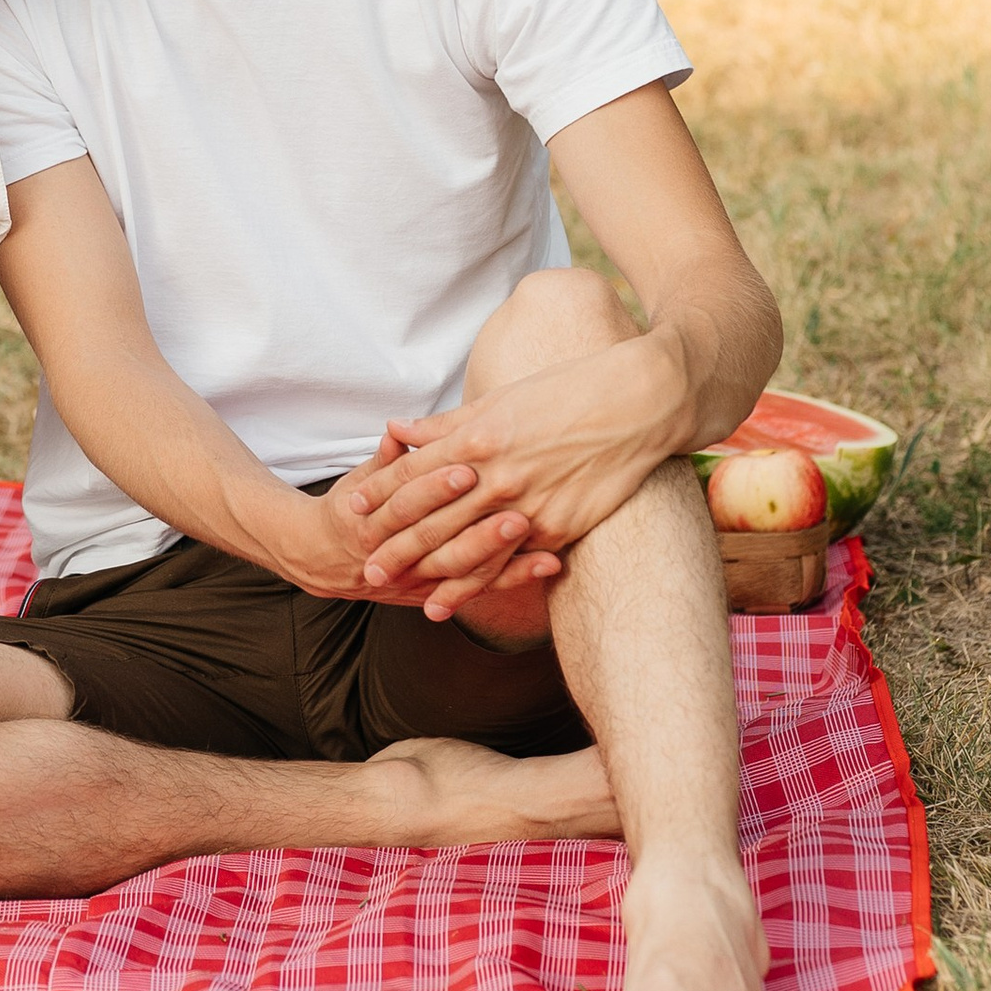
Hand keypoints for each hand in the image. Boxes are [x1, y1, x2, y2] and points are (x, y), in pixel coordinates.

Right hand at [242, 464, 562, 617]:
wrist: (324, 560)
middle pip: (436, 539)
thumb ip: (386, 459)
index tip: (464, 467)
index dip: (433, 485)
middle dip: (474, 525)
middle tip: (513, 508)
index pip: (405, 498)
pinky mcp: (439, 592)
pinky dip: (516, 577)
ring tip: (533, 530)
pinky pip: (480, 587)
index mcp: (369, 517)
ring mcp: (417, 577)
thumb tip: (396, 430)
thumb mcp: (360, 479)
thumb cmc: (352, 507)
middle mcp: (392, 553)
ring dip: (499, 552)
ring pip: (460, 569)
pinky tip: (549, 563)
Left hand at [344, 331, 693, 610]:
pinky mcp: (560, 526)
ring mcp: (529, 504)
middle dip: (398, 545)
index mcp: (479, 437)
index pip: (416, 471)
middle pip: (435, 518)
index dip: (382, 493)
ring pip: (471, 549)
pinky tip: (465, 599)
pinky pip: (514, 561)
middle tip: (366, 568)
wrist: (637, 402)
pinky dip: (486, 582)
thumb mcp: (500, 399)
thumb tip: (400, 431)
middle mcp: (497, 474)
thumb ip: (448, 425)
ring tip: (412, 598)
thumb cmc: (567, 391)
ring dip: (437, 576)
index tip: (353, 510)